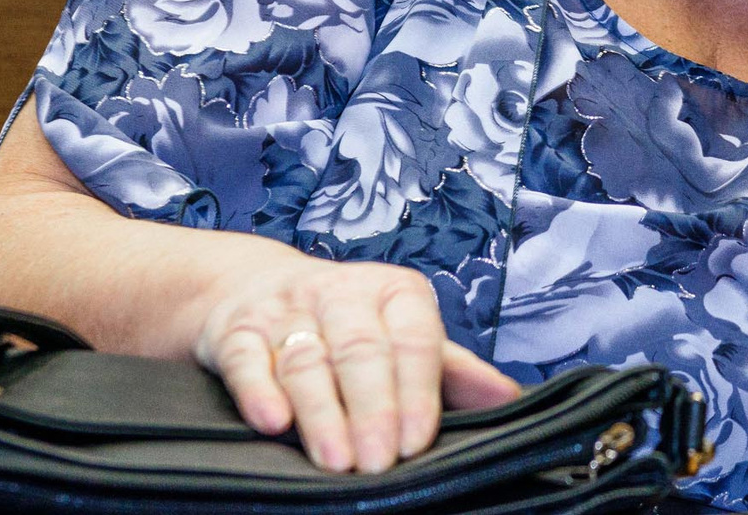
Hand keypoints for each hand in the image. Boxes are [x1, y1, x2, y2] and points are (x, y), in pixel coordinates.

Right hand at [193, 246, 517, 471]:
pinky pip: (246, 358)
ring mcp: (287, 311)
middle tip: (378, 462)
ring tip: (334, 460)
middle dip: (372, 409)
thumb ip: (452, 371)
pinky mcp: (236, 330)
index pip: (414, 339)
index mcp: (394, 294)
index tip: (417, 441)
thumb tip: (511, 400)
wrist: (256, 286)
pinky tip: (272, 422)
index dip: (417, 391)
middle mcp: (342, 295)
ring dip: (321, 412)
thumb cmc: (350, 323)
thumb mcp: (403, 334)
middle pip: (361, 351)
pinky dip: (258, 390)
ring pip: (306, 360)